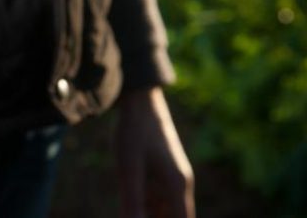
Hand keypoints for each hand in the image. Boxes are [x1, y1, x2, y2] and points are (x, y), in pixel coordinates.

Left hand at [116, 87, 194, 217]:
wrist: (139, 101)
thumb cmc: (134, 132)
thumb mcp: (129, 168)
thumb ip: (133, 201)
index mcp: (177, 186)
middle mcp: (179, 185)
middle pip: (173, 217)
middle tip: (133, 212)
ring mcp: (171, 178)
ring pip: (163, 210)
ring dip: (148, 213)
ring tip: (130, 207)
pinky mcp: (160, 172)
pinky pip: (155, 198)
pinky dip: (143, 206)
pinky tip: (127, 203)